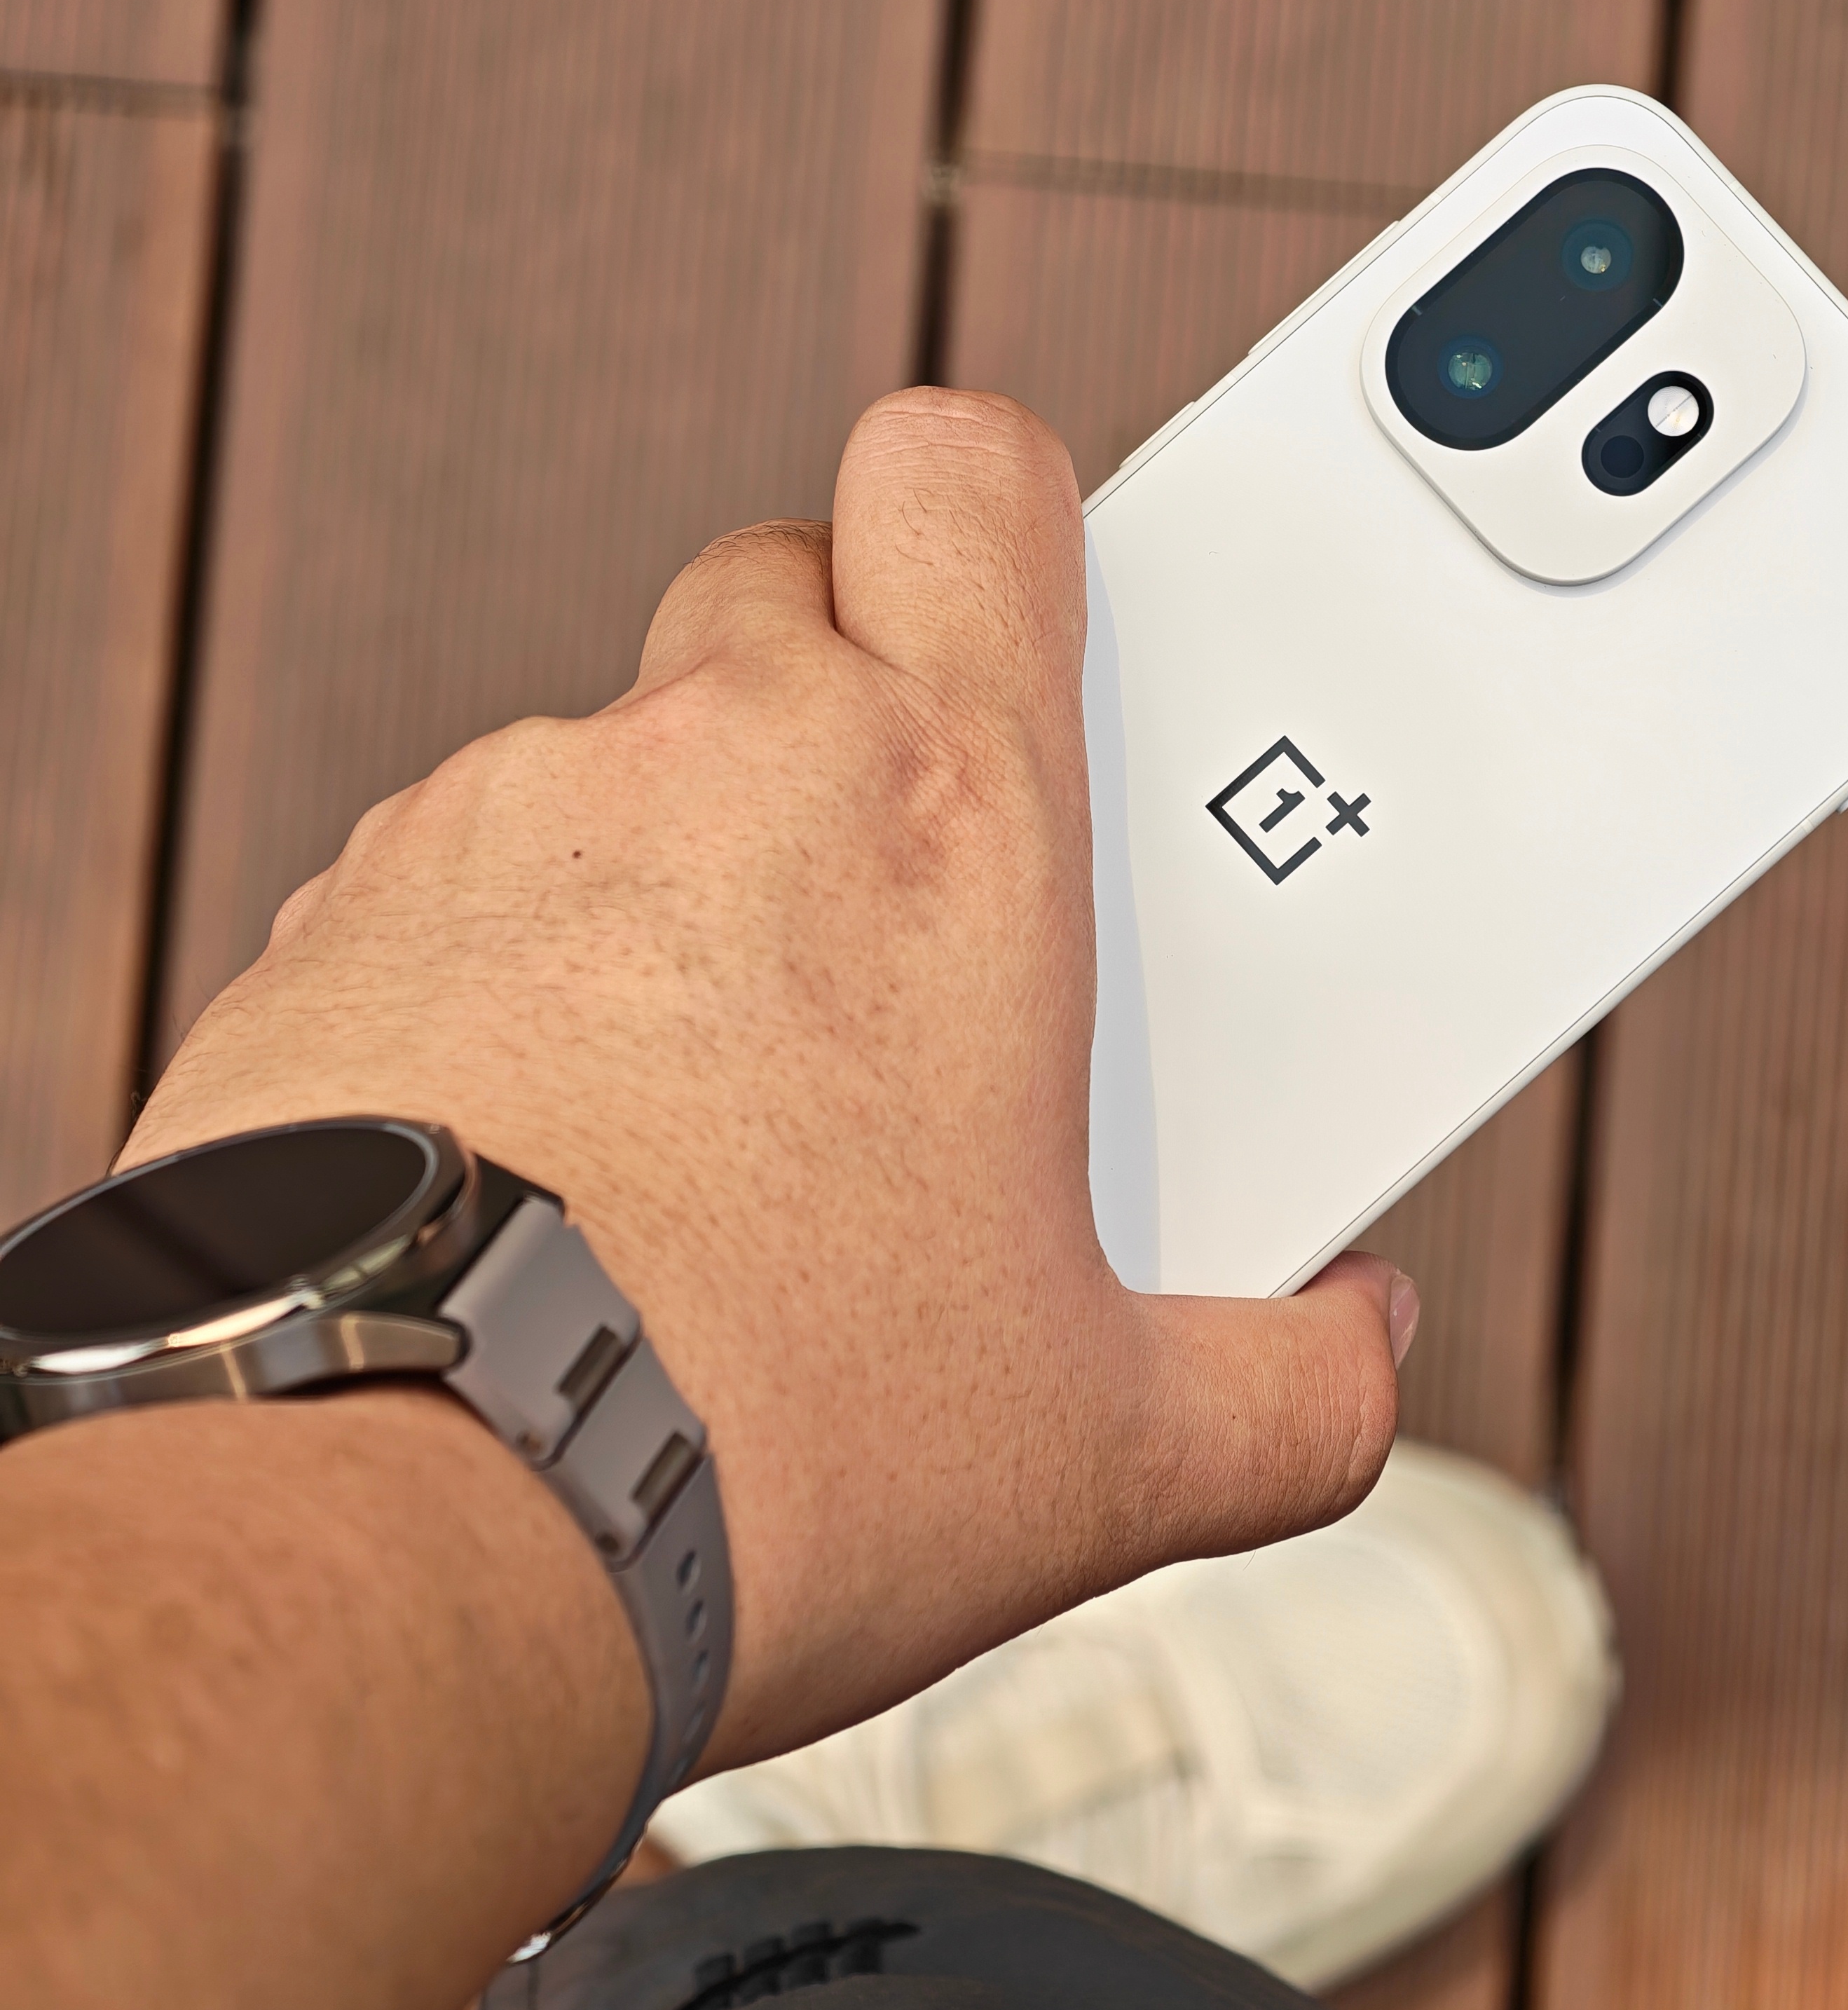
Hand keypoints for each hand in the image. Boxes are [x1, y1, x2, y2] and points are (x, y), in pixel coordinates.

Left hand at [128, 391, 1409, 1772]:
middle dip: (842, 700)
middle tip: (897, 898)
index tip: (1022, 636)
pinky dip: (508, 963)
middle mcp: (716, 763)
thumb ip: (1287, 1388)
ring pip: (612, 745)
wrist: (404, 1533)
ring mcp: (504, 822)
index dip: (997, 515)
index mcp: (947, 819)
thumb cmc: (759, 1451)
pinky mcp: (340, 920)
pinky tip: (547, 1144)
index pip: (972, 476)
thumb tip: (1345, 1357)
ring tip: (707, 1081)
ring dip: (673, 857)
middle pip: (786, 584)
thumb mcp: (1105, 1451)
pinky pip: (453, 877)